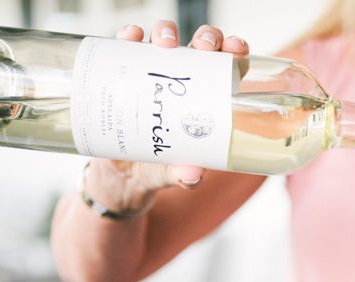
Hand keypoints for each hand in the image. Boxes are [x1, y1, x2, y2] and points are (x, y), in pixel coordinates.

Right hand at [82, 21, 249, 212]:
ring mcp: (153, 72)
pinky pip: (126, 45)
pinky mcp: (123, 71)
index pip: (228, 66)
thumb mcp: (172, 174)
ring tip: (166, 44)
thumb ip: (184, 176)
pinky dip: (129, 35)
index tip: (236, 50)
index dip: (235, 50)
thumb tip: (192, 174)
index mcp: (206, 96)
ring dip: (167, 31)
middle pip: (201, 45)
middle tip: (203, 47)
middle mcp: (183, 78)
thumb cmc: (158, 167)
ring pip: (165, 38)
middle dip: (206, 37)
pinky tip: (130, 37)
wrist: (119, 173)